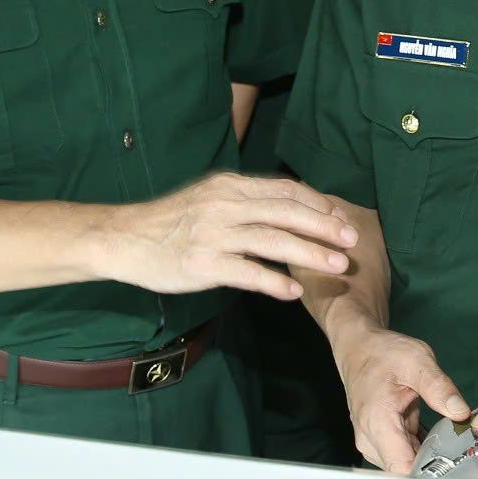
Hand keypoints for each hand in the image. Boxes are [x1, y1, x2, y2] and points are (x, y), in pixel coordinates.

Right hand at [90, 173, 355, 302]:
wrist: (125, 238)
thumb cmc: (171, 221)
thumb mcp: (209, 197)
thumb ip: (245, 201)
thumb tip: (288, 209)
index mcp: (230, 186)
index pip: (285, 190)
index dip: (317, 204)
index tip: (340, 217)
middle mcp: (225, 205)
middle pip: (286, 212)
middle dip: (324, 227)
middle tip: (352, 240)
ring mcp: (214, 234)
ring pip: (273, 241)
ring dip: (310, 254)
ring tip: (337, 266)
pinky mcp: (203, 264)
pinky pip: (247, 273)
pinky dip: (274, 282)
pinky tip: (293, 292)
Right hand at [334, 324, 471, 475]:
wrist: (360, 348)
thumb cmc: (381, 353)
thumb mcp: (416, 361)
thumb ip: (439, 388)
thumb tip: (461, 412)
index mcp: (376, 422)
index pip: (402, 469)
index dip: (429, 473)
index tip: (454, 465)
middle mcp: (370, 438)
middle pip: (406, 471)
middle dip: (435, 464)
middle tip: (460, 449)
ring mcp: (374, 442)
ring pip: (407, 465)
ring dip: (430, 457)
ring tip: (448, 439)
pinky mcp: (381, 441)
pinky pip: (406, 455)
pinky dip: (423, 449)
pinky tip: (435, 436)